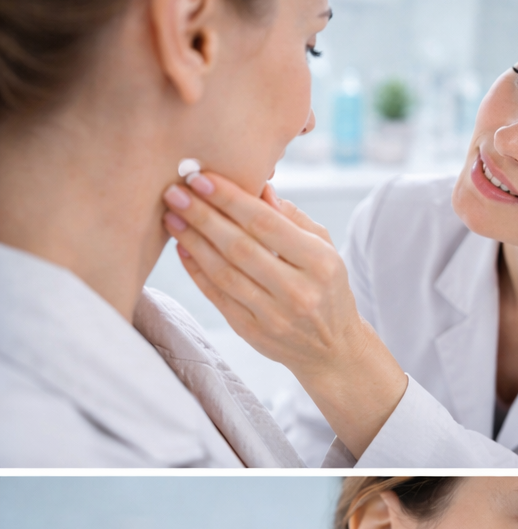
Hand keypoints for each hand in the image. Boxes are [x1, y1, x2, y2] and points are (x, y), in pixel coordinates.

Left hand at [161, 171, 407, 455]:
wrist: (334, 349)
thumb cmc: (327, 287)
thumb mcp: (325, 249)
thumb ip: (293, 218)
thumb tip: (259, 187)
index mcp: (321, 264)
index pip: (267, 224)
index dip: (230, 199)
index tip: (202, 178)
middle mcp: (299, 292)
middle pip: (240, 247)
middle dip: (203, 216)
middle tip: (175, 191)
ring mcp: (274, 316)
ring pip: (223, 272)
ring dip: (193, 241)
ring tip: (172, 216)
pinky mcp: (253, 333)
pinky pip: (217, 296)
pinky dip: (196, 270)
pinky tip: (183, 247)